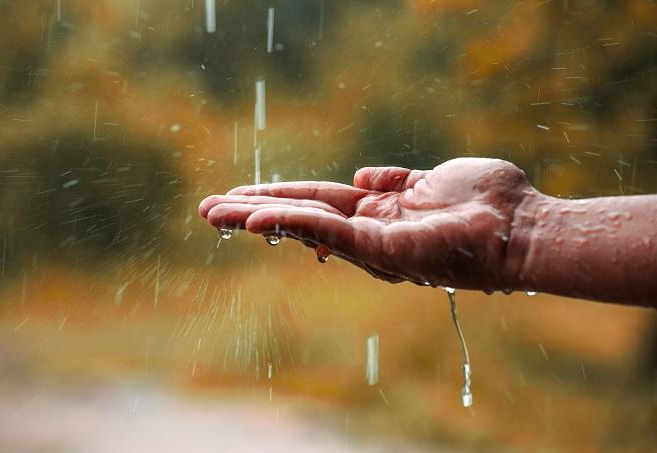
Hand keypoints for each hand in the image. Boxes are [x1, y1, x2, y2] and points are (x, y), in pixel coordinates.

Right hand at [199, 158, 534, 291]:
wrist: (524, 228)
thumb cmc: (490, 203)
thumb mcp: (437, 181)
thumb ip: (396, 180)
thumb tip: (363, 176)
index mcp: (381, 214)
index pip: (319, 203)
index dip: (280, 196)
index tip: (242, 195)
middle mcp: (371, 232)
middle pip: (302, 216)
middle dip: (253, 212)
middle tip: (206, 210)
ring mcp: (374, 244)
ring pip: (305, 227)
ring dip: (257, 218)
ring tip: (213, 213)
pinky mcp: (383, 250)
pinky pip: (330, 235)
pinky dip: (292, 227)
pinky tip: (255, 221)